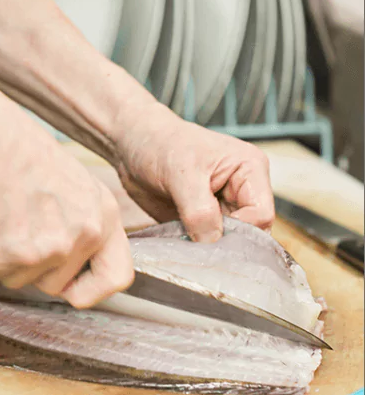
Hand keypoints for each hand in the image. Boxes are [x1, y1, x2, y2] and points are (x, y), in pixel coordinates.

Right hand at [0, 73, 133, 307]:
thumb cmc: (22, 152)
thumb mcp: (74, 185)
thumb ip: (80, 223)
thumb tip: (66, 259)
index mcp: (103, 217)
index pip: (117, 277)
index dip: (93, 290)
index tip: (73, 291)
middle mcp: (82, 237)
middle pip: (55, 284)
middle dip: (31, 267)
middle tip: (15, 231)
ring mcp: (47, 250)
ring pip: (19, 280)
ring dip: (2, 257)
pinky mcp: (9, 257)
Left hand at [114, 102, 274, 241]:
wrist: (131, 145)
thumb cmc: (160, 144)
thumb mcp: (181, 173)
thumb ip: (199, 209)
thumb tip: (211, 241)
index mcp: (249, 171)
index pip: (261, 215)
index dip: (239, 230)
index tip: (208, 234)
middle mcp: (240, 192)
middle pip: (247, 233)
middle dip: (224, 245)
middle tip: (197, 248)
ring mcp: (220, 210)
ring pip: (226, 243)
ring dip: (207, 250)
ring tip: (183, 244)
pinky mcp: (200, 223)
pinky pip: (204, 245)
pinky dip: (192, 250)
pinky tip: (176, 245)